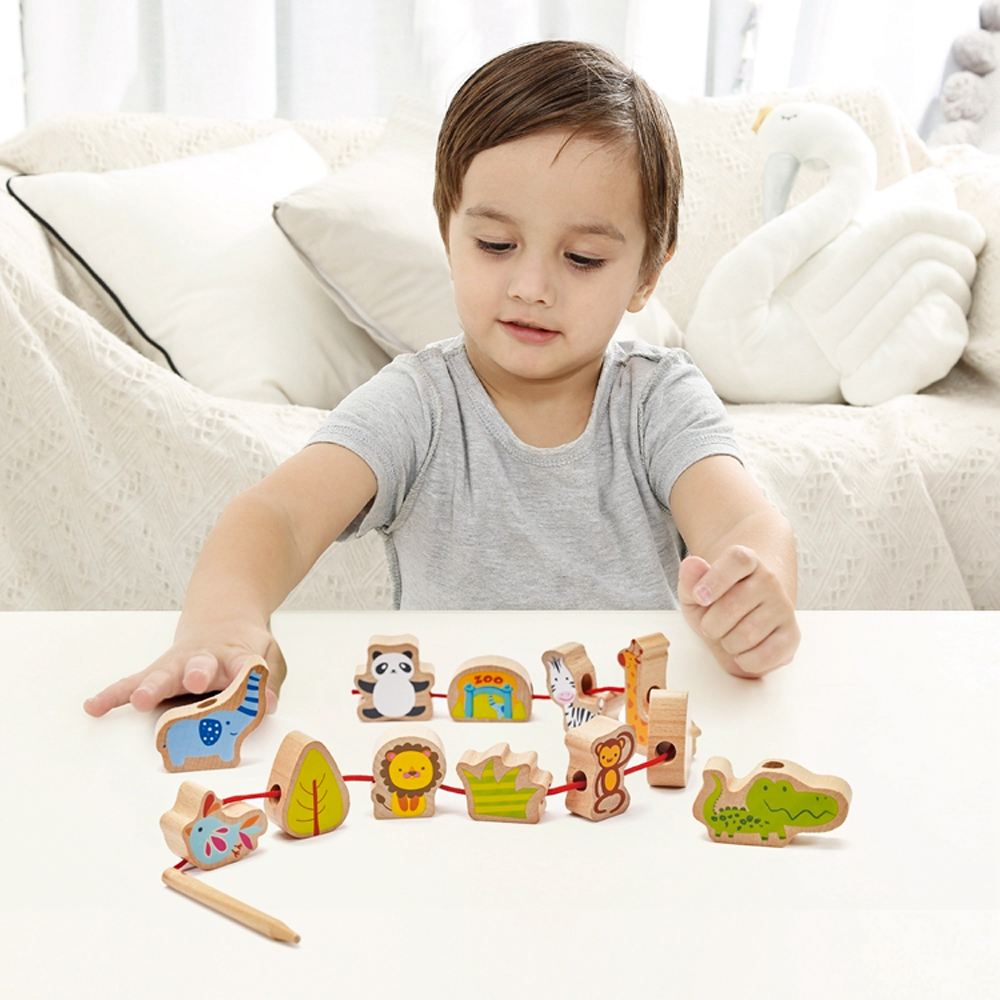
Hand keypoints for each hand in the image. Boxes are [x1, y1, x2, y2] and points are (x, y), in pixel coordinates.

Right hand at [83, 617, 285, 715]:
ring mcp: (179, 665)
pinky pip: (133, 682)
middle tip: (196, 680)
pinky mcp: (159, 671)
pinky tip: (95, 706)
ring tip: (141, 699)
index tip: (263, 700)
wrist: (222, 619)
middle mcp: (206, 659)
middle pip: (201, 666)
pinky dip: (114, 694)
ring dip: (154, 685)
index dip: (255, 682)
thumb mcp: (268, 657)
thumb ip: (269, 680)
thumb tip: (268, 704)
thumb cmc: (244, 647)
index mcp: (238, 656)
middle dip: (198, 673)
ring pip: (164, 674)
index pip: (248, 666)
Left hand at [678, 547, 798, 677]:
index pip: (737, 560)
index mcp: (746, 561)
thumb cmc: (715, 604)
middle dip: (711, 625)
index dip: (716, 579)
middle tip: (711, 627)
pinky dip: (746, 661)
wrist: (741, 620)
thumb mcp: (694, 592)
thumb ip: (690, 580)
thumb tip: (692, 563)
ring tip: (729, 637)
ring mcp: (783, 606)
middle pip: (734, 604)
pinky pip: (767, 654)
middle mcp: (769, 579)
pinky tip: (743, 652)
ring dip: (728, 644)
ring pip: (747, 633)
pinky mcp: (792, 634)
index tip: (699, 597)